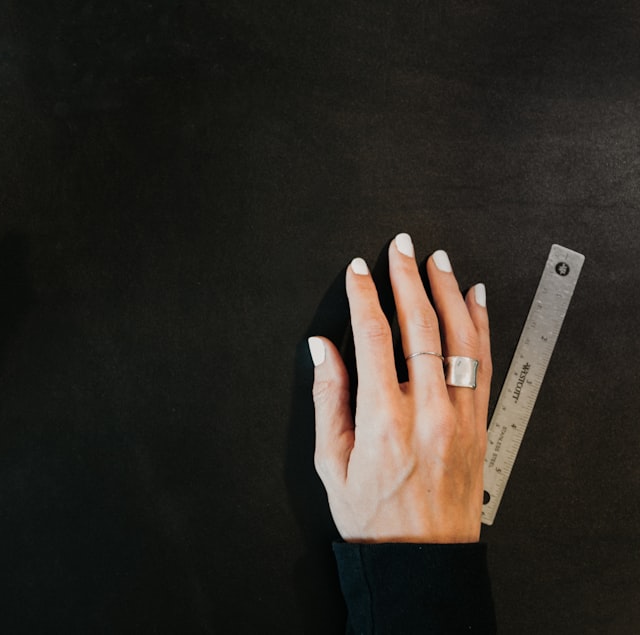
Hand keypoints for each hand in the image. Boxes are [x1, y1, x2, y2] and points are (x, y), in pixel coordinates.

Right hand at [309, 233, 491, 542]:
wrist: (423, 556)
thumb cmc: (374, 514)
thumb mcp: (332, 462)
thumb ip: (328, 399)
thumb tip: (322, 349)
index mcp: (384, 420)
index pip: (374, 338)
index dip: (365, 296)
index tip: (358, 271)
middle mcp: (427, 412)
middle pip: (421, 326)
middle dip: (407, 279)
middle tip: (400, 247)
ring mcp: (459, 416)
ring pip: (459, 338)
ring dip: (448, 292)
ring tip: (437, 260)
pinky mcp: (479, 424)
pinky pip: (484, 363)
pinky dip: (481, 325)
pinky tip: (475, 299)